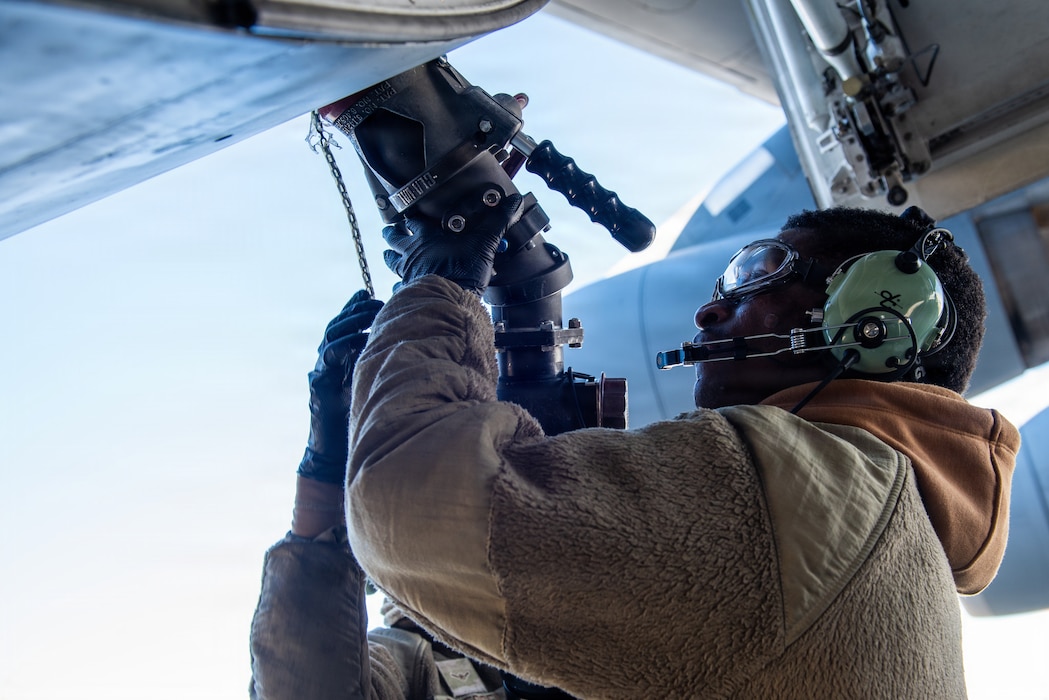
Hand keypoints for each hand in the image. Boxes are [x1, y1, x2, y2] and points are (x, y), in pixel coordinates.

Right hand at [298, 290, 383, 484]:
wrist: (334, 452)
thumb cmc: (356, 419)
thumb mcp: (371, 386)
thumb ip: (378, 365)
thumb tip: (406, 347)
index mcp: (340, 360)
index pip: (344, 326)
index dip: (353, 308)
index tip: (368, 294)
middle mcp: (328, 363)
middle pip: (336, 326)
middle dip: (353, 310)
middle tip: (370, 299)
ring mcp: (321, 373)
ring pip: (330, 338)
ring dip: (349, 323)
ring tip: (367, 314)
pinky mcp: (319, 385)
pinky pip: (327, 360)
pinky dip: (341, 347)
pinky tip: (357, 341)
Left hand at [382, 187, 523, 293]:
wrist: (449, 299)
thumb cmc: (463, 268)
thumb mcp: (484, 241)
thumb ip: (497, 222)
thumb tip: (513, 201)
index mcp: (427, 236)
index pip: (415, 220)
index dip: (412, 217)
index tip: (411, 214)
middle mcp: (412, 252)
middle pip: (394, 238)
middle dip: (392, 233)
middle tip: (391, 231)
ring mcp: (407, 272)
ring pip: (391, 260)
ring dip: (389, 256)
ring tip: (388, 254)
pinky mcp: (407, 291)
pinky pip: (397, 287)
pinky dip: (397, 287)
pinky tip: (399, 288)